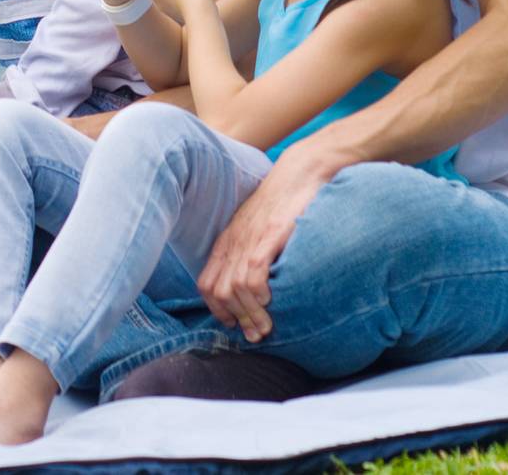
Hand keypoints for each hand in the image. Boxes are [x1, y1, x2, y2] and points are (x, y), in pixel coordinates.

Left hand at [195, 142, 336, 340]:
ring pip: (234, 288)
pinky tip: (271, 299)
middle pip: (217, 291)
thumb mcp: (258, 229)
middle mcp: (232, 242)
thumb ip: (251, 253)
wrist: (301, 172)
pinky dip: (258, 292)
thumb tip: (254, 289)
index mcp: (227, 242)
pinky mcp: (269, 235)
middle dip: (235, 319)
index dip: (216, 310)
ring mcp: (249, 239)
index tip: (234, 325)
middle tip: (255, 335)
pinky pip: (253, 273)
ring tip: (266, 328)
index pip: (206, 284)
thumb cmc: (284, 204)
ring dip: (250, 314)